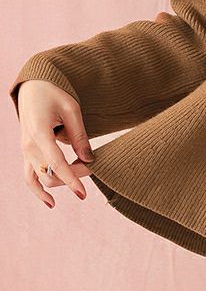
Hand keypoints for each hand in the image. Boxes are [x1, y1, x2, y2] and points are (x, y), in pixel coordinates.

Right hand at [17, 79, 94, 208]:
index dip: (71, 180)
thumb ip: (79, 136)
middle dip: (74, 175)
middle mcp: (28, 145)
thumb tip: (89, 159)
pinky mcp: (26, 153)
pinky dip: (38, 191)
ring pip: (41, 178)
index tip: (83, 194)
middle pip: (51, 173)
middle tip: (94, 167)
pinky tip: (51, 203)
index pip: (57, 164)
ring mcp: (25, 151)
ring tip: (81, 180)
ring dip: (62, 181)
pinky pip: (29, 177)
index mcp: (39, 133)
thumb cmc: (54, 93)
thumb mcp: (72, 110)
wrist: (33, 87)